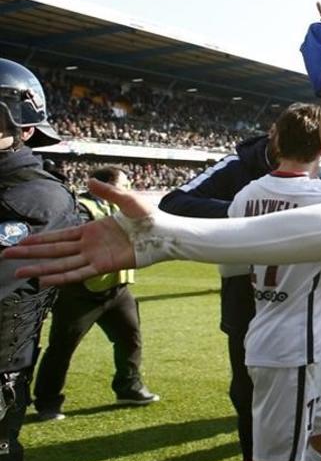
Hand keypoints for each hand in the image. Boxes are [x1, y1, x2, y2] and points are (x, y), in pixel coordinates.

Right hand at [3, 179, 144, 285]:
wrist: (165, 232)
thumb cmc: (148, 216)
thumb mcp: (125, 199)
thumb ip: (107, 191)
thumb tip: (89, 180)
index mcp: (91, 230)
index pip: (59, 236)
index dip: (39, 240)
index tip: (21, 242)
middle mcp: (89, 245)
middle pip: (53, 251)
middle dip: (30, 254)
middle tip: (6, 255)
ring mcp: (95, 256)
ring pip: (60, 264)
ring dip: (39, 268)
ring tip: (19, 272)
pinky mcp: (104, 266)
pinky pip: (78, 273)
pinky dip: (61, 277)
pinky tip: (44, 280)